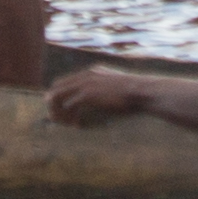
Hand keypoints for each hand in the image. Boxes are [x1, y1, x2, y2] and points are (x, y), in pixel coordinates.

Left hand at [45, 69, 165, 126]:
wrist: (142, 91)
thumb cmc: (133, 94)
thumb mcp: (114, 87)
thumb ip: (103, 90)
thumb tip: (99, 101)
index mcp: (91, 72)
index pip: (63, 83)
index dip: (61, 99)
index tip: (67, 113)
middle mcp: (85, 75)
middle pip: (55, 89)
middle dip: (54, 106)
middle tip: (62, 121)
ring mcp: (85, 83)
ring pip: (57, 97)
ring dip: (58, 113)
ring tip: (67, 125)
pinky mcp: (88, 94)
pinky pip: (68, 106)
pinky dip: (69, 117)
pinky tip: (78, 126)